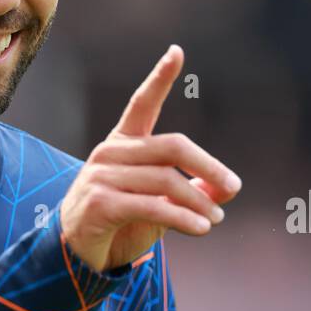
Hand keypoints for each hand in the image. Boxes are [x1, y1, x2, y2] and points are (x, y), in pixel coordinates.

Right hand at [60, 45, 241, 272]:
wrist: (77, 258)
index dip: (159, 78)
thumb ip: (191, 191)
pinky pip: (153, 206)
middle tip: (233, 187)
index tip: (176, 52)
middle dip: (208, 166)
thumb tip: (229, 186)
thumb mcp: (160, 204)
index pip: (141, 104)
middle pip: (172, 147)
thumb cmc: (120, 225)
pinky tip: (201, 228)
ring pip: (166, 180)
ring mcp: (102, 177)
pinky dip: (182, 218)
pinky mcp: (100, 204)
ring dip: (199, 202)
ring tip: (217, 218)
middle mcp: (110, 153)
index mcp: (122, 145)